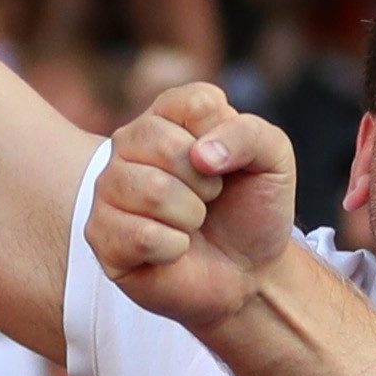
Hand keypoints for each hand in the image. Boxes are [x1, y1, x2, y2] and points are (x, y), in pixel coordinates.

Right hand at [89, 84, 303, 332]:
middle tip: (210, 199)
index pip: (195, 104)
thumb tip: (201, 154)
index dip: (226, 140)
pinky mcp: (101, 233)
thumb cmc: (252, 209)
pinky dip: (173, 248)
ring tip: (192, 223)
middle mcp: (130, 143)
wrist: (248, 272)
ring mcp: (109, 188)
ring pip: (151, 190)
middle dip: (206, 183)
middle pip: (163, 145)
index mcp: (169, 114)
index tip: (228, 164)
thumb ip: (251, 135)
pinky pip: (140, 235)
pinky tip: (174, 249)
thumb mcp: (274, 162)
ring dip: (190, 216)